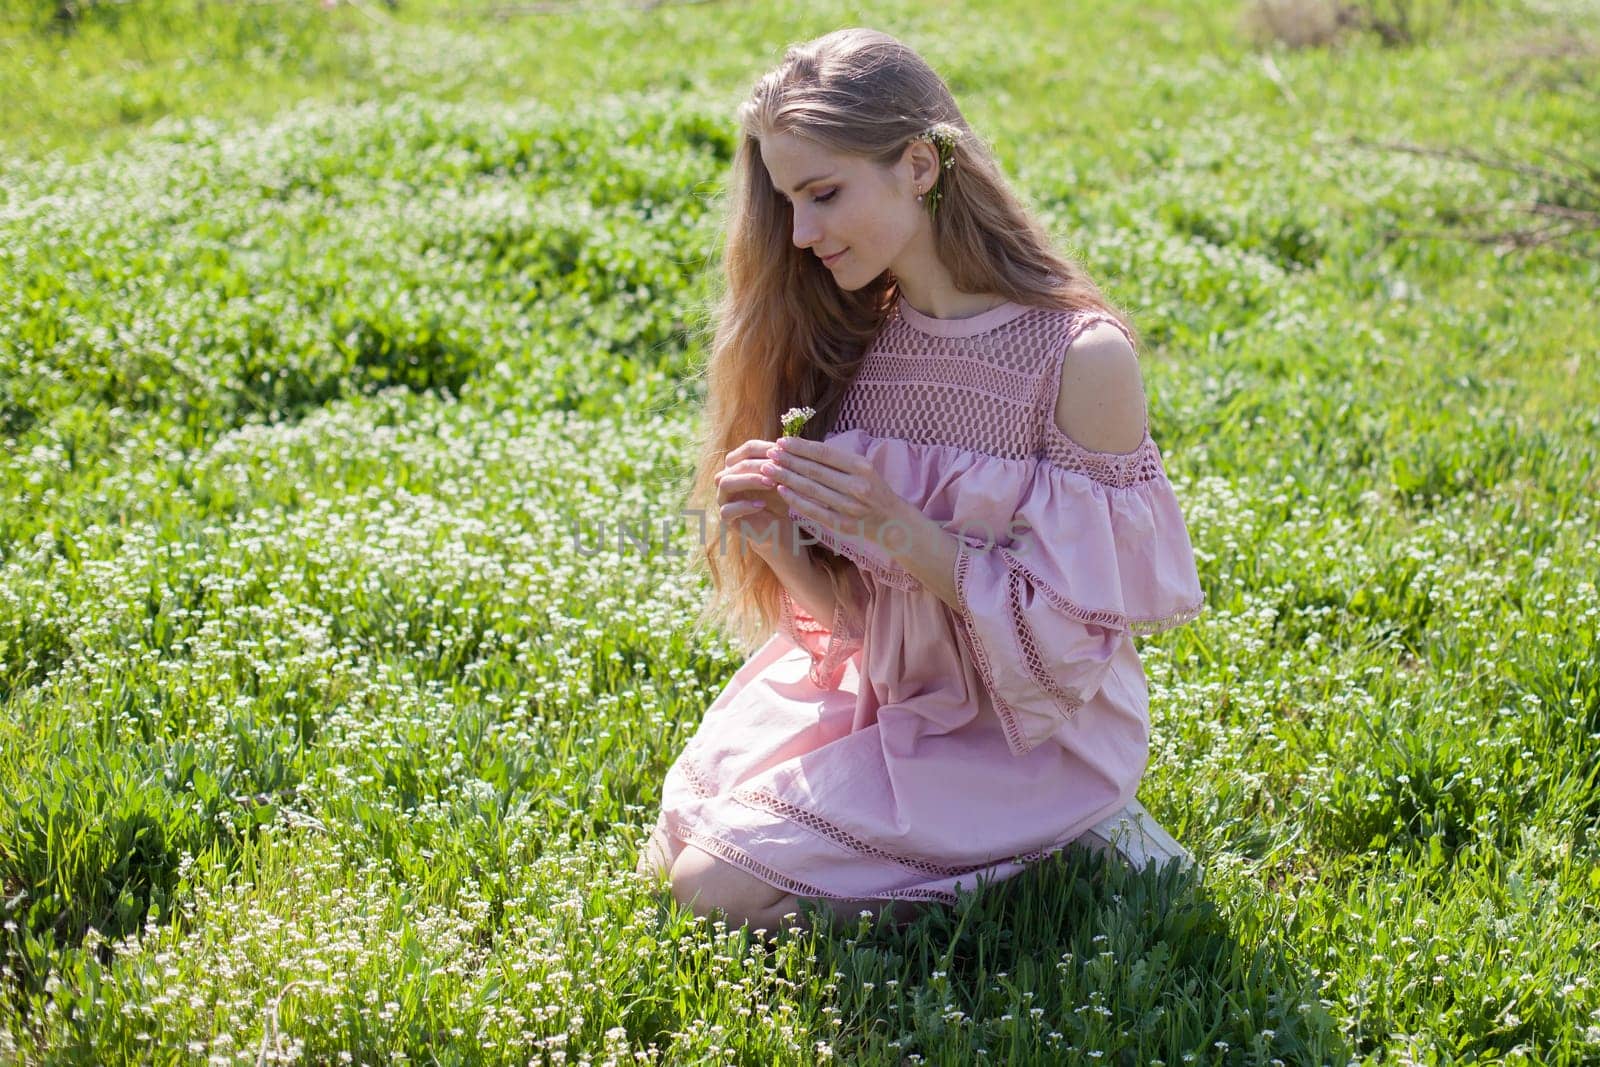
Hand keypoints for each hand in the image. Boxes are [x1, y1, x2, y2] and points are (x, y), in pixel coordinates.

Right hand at [713, 438, 793, 548]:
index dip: (764, 448)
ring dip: (749, 480)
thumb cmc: (779, 499)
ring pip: (726, 483)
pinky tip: (761, 505)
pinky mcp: (725, 518)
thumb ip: (779, 464)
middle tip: (777, 469)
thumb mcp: (781, 479)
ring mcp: (723, 498)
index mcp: (739, 465)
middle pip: (735, 464)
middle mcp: (726, 478)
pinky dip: (744, 506)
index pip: (747, 449)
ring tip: (770, 483)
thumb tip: (782, 445)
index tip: (782, 451)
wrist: (778, 527)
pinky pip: (727, 510)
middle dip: (758, 464)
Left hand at [762, 436, 920, 555]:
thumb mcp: (864, 469)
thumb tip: (804, 447)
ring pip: (811, 489)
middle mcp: (857, 486)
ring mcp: (849, 507)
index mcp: (862, 467)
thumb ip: (838, 460)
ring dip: (786, 478)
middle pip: (814, 470)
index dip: (800, 447)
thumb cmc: (874, 491)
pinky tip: (781, 490)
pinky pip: (813, 510)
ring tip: (768, 469)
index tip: (782, 442)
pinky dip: (795, 499)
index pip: (824, 454)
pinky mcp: (842, 524)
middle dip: (788, 461)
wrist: (893, 523)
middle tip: (769, 453)